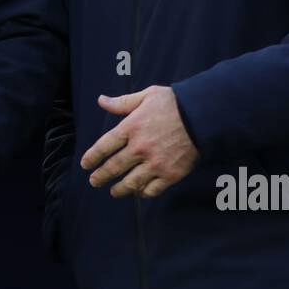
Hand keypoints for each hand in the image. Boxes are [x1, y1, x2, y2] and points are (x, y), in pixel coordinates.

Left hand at [80, 86, 198, 197]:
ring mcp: (155, 163)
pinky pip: (152, 189)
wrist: (202, 116)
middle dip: (101, 176)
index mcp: (131, 127)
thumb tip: (101, 100)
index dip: (92, 157)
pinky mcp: (170, 174)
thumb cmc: (174, 103)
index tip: (86, 164)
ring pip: (130, 183)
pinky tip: (139, 192)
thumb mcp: (146, 96)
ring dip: (119, 189)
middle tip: (94, 181)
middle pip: (114, 167)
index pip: (104, 146)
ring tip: (113, 191)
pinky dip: (143, 192)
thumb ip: (122, 102)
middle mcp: (140, 148)